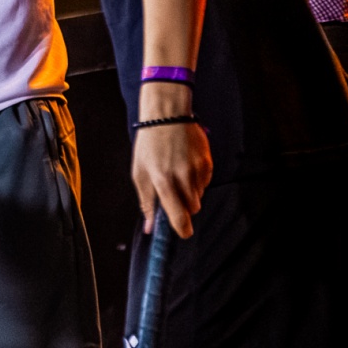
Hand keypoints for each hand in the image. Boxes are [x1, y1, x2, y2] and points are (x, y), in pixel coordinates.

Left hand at [131, 109, 210, 239]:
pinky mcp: (207, 162)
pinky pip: (205, 183)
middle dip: (184, 207)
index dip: (182, 229)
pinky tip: (185, 165)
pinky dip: (197, 180)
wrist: (166, 115)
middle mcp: (182, 176)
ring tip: (177, 174)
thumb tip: (150, 226)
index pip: (178, 215)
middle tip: (173, 193)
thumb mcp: (139, 173)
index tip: (183, 232)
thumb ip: (146, 202)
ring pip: (199, 196)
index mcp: (162, 180)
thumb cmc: (149, 143)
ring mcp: (196, 169)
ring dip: (190, 193)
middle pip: (192, 209)